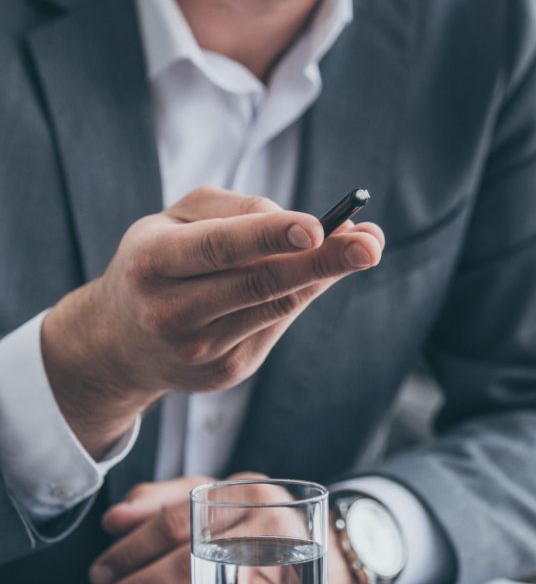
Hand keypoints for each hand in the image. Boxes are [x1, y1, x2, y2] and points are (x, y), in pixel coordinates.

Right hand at [42, 187, 384, 456]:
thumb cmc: (157, 261)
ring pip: (277, 307)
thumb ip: (237, 212)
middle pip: (261, 285)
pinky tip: (319, 274)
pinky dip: (302, 296)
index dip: (271, 237)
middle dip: (322, 261)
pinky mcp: (227, 372)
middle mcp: (171, 311)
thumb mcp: (176, 221)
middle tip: (369, 244)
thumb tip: (309, 224)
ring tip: (365, 247)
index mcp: (153, 262)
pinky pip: (277, 326)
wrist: (118, 342)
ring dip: (325, 276)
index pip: (220, 248)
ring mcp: (200, 349)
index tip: (318, 226)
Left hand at [90, 474, 356, 583]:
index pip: (176, 521)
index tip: (102, 572)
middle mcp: (268, 529)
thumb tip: (116, 520)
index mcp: (248, 494)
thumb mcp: (224, 496)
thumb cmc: (264, 525)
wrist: (336, 555)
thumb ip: (167, 499)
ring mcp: (280, 572)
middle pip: (187, 563)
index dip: (131, 550)